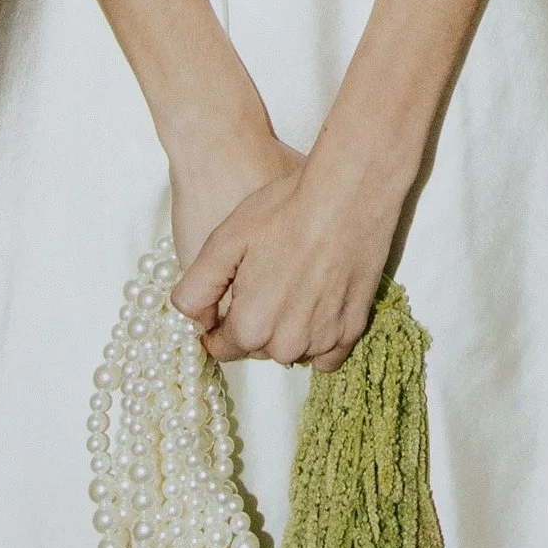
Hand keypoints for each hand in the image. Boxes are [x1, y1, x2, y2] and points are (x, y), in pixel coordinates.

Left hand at [173, 149, 407, 372]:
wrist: (349, 194)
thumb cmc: (286, 210)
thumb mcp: (225, 240)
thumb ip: (196, 289)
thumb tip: (195, 321)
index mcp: (250, 327)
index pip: (222, 347)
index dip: (220, 322)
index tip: (232, 296)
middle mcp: (287, 345)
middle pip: (257, 347)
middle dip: (254, 323)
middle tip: (265, 279)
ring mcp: (323, 340)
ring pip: (291, 349)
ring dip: (286, 329)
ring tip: (293, 283)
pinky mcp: (352, 330)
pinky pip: (327, 353)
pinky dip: (318, 335)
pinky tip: (317, 300)